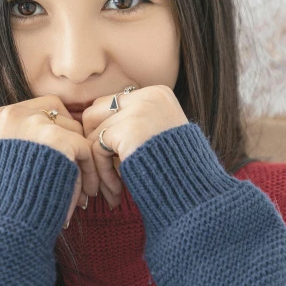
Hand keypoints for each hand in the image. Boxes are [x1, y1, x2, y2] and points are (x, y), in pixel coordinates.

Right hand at [0, 95, 100, 228]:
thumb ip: (18, 143)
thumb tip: (45, 142)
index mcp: (0, 117)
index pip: (39, 108)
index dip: (55, 130)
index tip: (62, 155)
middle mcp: (16, 114)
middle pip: (60, 116)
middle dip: (71, 143)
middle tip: (78, 170)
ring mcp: (37, 124)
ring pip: (75, 132)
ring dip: (81, 160)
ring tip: (85, 188)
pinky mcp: (58, 139)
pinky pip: (84, 149)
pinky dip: (89, 171)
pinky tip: (86, 192)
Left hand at [80, 85, 188, 209]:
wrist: (197, 192)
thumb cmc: (177, 170)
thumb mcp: (158, 134)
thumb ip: (132, 121)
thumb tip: (89, 121)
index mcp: (157, 93)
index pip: (112, 104)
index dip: (105, 132)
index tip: (110, 160)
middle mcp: (148, 96)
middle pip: (95, 112)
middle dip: (93, 143)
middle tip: (100, 171)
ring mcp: (138, 111)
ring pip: (93, 131)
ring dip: (97, 162)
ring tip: (109, 188)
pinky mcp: (128, 130)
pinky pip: (97, 148)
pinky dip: (102, 172)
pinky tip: (115, 191)